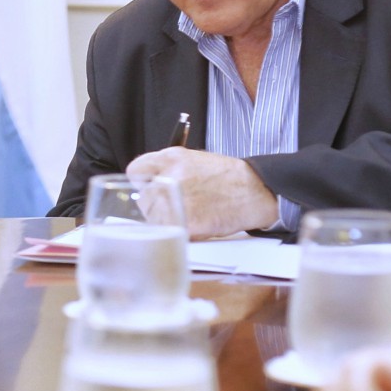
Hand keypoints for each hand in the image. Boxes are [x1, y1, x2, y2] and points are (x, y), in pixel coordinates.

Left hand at [124, 147, 276, 236]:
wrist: (255, 191)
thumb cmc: (226, 177)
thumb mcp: (192, 160)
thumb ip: (167, 169)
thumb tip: (146, 184)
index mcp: (171, 158)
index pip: (136, 171)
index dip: (143, 182)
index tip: (150, 188)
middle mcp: (170, 177)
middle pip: (143, 199)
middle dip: (155, 205)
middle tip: (176, 206)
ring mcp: (176, 200)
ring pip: (153, 219)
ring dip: (166, 220)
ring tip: (190, 214)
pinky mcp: (184, 222)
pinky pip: (169, 232)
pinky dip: (179, 231)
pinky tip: (196, 223)